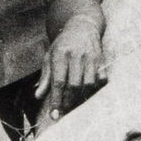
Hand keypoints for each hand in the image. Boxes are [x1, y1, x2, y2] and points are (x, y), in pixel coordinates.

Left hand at [35, 10, 107, 124]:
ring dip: (82, 97)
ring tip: (75, 104)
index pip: (58, 81)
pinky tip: (88, 93)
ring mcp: (90, 57)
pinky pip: (101, 79)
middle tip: (64, 112)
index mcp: (60, 54)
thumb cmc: (63, 44)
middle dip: (68, 102)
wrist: (82, 24)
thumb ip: (45, 77)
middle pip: (74, 85)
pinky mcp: (101, 59)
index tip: (54, 115)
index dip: (56, 100)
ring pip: (88, 84)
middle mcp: (76, 55)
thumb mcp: (50, 56)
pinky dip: (96, 89)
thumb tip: (38, 96)